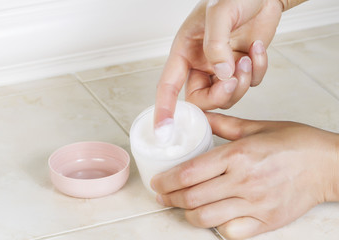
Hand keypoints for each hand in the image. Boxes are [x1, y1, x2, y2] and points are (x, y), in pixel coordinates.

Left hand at [151, 113, 338, 238]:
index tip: (157, 181)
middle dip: (169, 198)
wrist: (328, 164)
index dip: (166, 180)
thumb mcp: (258, 127)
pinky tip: (212, 217)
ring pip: (207, 217)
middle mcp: (244, 181)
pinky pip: (231, 232)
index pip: (190, 173)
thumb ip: (224, 124)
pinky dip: (216, 227)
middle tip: (162, 195)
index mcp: (239, 155)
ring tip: (180, 206)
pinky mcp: (267, 221)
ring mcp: (255, 204)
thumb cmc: (296, 143)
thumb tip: (202, 117)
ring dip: (186, 214)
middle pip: (192, 197)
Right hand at [154, 0, 282, 128]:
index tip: (163, 131)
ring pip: (227, 97)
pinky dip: (258, 70)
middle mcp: (201, 64)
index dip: (164, 109)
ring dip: (242, 82)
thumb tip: (221, 76)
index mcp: (185, 51)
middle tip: (232, 79)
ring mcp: (222, 68)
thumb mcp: (219, 12)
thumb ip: (216, 45)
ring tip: (247, 58)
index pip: (168, 86)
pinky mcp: (242, 68)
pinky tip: (257, 48)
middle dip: (220, 95)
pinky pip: (250, 84)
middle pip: (202, 100)